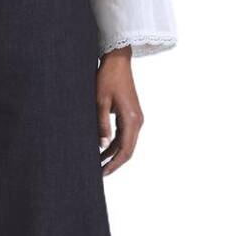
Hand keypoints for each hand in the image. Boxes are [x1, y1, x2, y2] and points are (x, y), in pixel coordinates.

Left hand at [96, 47, 142, 175]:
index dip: (114, 164)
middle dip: (114, 163)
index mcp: (132, 120)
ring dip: (113, 154)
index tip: (102, 174)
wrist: (117, 62)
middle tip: (99, 173)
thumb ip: (101, 125)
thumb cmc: (107, 79)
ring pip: (126, 143)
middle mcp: (138, 121)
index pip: (125, 150)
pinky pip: (124, 134)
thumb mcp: (100, 102)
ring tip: (97, 163)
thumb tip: (102, 146)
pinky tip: (102, 149)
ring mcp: (136, 118)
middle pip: (128, 150)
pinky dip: (114, 144)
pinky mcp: (131, 114)